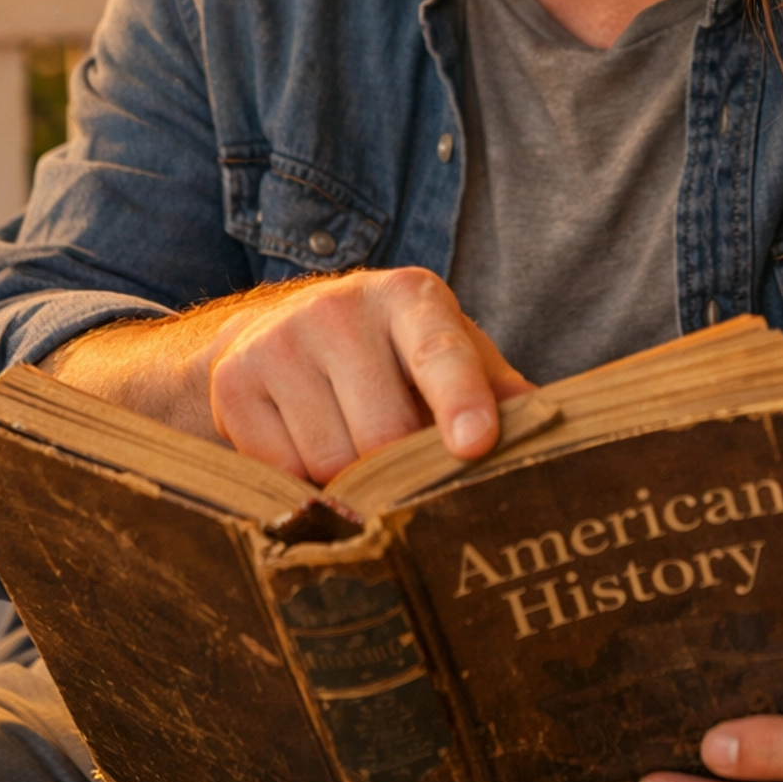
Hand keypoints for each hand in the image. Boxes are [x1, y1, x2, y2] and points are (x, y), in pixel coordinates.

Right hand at [204, 268, 531, 482]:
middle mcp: (340, 309)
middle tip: (404, 464)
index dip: (460, 400)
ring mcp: (280, 343)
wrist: (277, 331)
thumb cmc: (390, 352)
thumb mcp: (449, 349)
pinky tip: (307, 446)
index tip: (475, 444)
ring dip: (350, 481)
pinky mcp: (235, 383)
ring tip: (353, 446)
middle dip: (400, 468)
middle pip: (383, 433)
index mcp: (411, 298)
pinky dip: (302, 483)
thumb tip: (547, 421)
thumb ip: (496, 385)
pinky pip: (281, 474)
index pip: (439, 352)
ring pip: (330, 462)